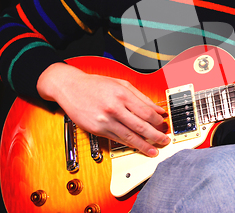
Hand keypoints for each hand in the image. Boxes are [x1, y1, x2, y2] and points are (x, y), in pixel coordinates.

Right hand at [37, 62, 169, 156]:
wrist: (70, 87)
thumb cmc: (96, 84)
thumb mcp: (122, 84)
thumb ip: (142, 97)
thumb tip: (158, 110)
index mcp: (122, 95)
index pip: (146, 112)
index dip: (158, 121)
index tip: (164, 125)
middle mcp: (114, 108)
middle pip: (140, 127)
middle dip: (155, 136)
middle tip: (164, 140)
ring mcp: (105, 120)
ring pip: (129, 137)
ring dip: (144, 145)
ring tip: (154, 150)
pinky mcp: (97, 130)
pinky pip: (117, 139)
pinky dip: (129, 144)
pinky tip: (137, 146)